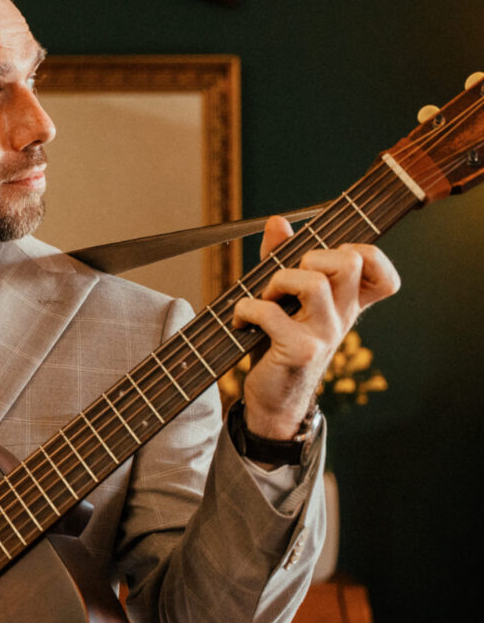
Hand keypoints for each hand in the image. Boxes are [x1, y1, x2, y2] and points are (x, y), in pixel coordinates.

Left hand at [233, 215, 400, 438]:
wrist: (273, 400)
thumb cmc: (278, 343)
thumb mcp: (285, 300)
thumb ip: (281, 259)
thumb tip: (277, 222)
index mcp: (347, 303)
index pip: (380, 268)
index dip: (361, 252)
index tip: (326, 260)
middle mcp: (344, 316)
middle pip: (349, 261)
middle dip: (311, 256)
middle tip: (288, 279)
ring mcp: (325, 334)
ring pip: (313, 282)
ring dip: (277, 280)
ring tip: (263, 298)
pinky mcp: (299, 350)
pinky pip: (271, 311)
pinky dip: (247, 308)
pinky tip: (241, 320)